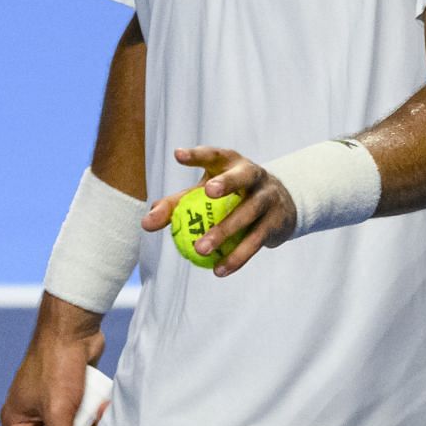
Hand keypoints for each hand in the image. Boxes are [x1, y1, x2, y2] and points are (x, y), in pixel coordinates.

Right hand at [0, 294, 107, 425]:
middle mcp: (31, 416)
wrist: (75, 327)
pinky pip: (82, 421)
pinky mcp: (70, 398)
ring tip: (98, 418)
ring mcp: (52, 407)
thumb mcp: (58, 411)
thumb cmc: (57, 363)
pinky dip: (93, 419)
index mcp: (16, 421)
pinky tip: (103, 408)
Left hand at [139, 146, 298, 276]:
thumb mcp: (204, 194)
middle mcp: (254, 175)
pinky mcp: (276, 221)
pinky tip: (219, 270)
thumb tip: (146, 223)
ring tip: (200, 249)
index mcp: (232, 163)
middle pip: (242, 176)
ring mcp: (268, 197)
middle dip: (228, 181)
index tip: (178, 156)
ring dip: (225, 231)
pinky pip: (255, 241)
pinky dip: (237, 257)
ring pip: (248, 213)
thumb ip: (176, 205)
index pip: (214, 155)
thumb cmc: (230, 197)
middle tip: (209, 191)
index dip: (197, 155)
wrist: (279, 207)